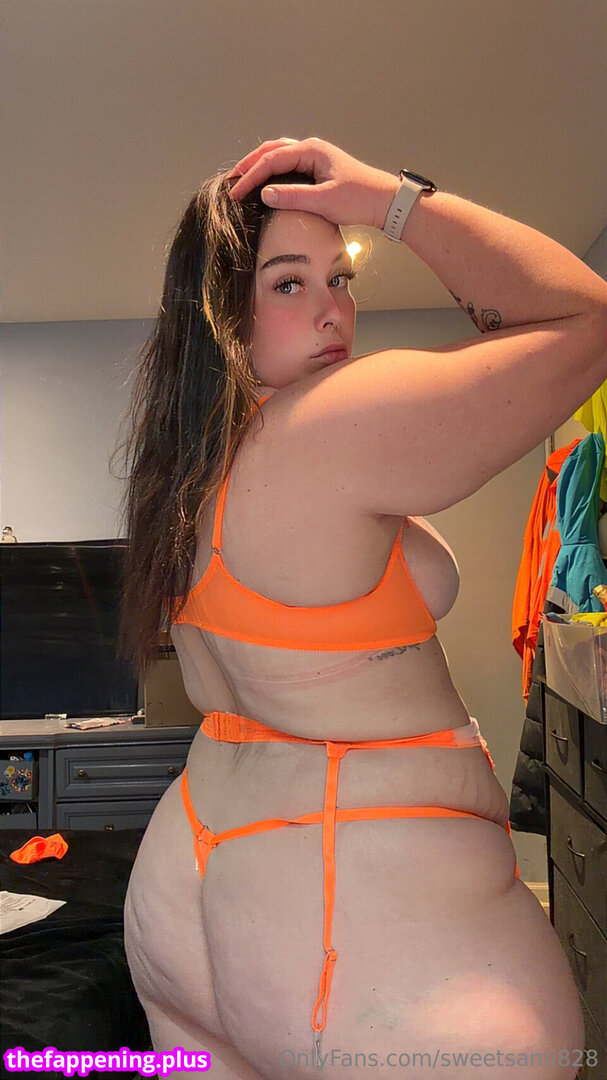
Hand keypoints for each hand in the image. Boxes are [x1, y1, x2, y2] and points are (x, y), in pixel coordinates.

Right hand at [227, 136, 399, 229]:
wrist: (384, 201)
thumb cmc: (358, 199)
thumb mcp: (324, 201)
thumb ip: (293, 196)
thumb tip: (264, 194)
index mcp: (311, 150)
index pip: (271, 160)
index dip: (250, 176)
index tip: (235, 192)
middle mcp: (311, 149)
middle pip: (271, 150)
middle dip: (248, 165)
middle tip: (230, 181)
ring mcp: (314, 157)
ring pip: (278, 155)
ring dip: (259, 165)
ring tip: (242, 179)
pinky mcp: (317, 168)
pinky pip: (287, 164)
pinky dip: (271, 170)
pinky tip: (265, 181)